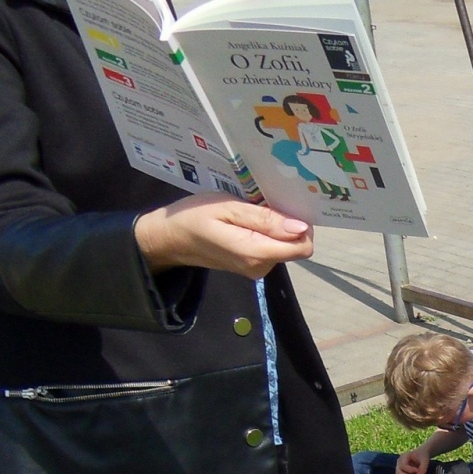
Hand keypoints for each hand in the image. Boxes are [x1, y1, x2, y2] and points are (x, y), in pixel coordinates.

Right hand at [134, 193, 312, 278]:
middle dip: (288, 224)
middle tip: (265, 204)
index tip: (286, 207)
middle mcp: (261, 267)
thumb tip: (301, 227)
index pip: (302, 247)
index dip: (301, 226)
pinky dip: (268, 233)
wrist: (170, 239)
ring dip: (276, 228)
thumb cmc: (195, 217)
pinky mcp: (252, 266)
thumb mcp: (227, 209)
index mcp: (256, 253)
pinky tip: (250, 220)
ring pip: (285, 247)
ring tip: (253, 210)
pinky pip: (273, 249)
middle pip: (296, 246)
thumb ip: (264, 219)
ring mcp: (257, 269)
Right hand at [395, 447, 430, 473]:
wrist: (421, 455)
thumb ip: (423, 467)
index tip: (419, 471)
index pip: (403, 466)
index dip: (410, 470)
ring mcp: (399, 469)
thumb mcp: (425, 459)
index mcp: (403, 457)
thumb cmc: (423, 456)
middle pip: (398, 473)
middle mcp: (399, 463)